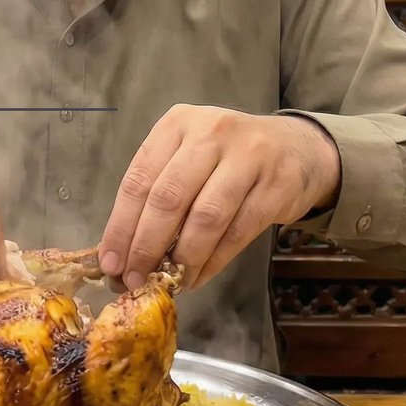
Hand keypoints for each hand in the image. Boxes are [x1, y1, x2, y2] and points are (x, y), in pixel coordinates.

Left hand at [99, 107, 340, 291]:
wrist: (296, 149)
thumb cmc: (227, 159)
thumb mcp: (188, 157)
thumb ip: (157, 194)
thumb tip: (121, 252)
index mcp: (177, 124)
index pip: (139, 179)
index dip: (121, 226)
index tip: (109, 262)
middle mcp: (211, 133)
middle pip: (168, 198)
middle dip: (146, 246)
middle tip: (134, 279)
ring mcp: (248, 156)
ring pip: (205, 217)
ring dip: (182, 258)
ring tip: (169, 282)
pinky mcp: (276, 185)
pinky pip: (238, 232)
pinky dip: (213, 261)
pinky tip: (198, 276)